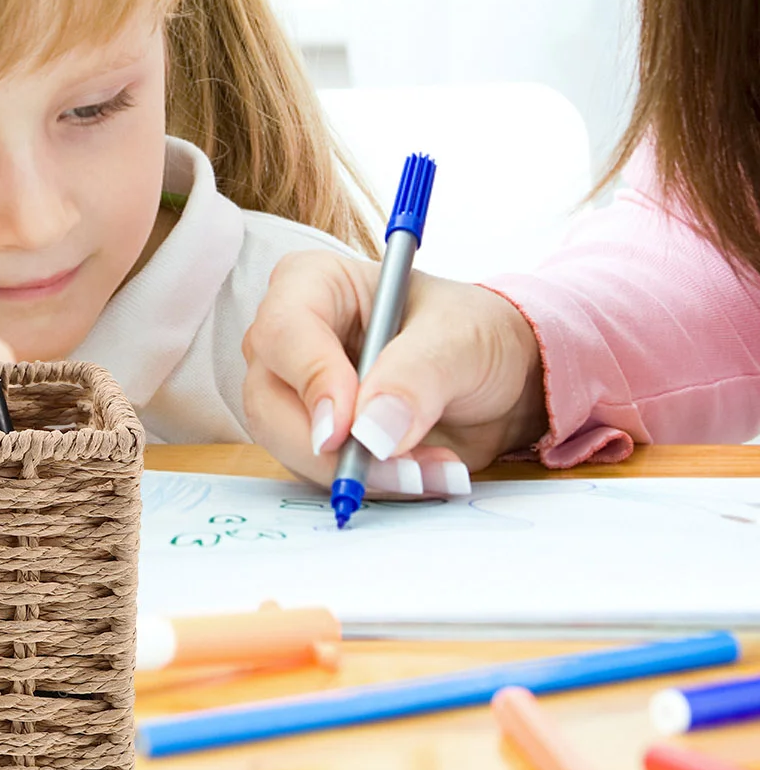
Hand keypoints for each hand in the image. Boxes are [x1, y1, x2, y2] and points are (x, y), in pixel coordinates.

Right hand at [241, 250, 549, 487]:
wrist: (502, 381)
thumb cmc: (474, 333)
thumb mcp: (460, 340)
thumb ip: (415, 378)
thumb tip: (369, 435)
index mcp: (313, 284)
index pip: (283, 329)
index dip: (312, 379)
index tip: (353, 430)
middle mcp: (291, 336)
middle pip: (268, 397)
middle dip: (333, 449)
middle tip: (404, 472)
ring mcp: (295, 389)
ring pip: (285, 444)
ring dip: (359, 473)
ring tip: (433, 472)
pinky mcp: (312, 436)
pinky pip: (314, 472)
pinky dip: (368, 486)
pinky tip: (421, 476)